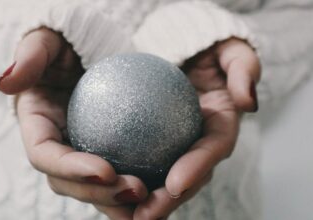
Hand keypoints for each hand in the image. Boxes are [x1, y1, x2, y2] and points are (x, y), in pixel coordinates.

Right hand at [0, 28, 147, 212]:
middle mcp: (56, 147)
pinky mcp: (104, 154)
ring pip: (94, 189)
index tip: (106, 170)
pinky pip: (118, 176)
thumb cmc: (68, 44)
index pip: (45, 156)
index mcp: (37, 126)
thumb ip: (31, 56)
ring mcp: (79, 154)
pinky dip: (136, 190)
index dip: (70, 169)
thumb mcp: (48, 40)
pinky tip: (163, 190)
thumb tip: (7, 83)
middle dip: (99, 194)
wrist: (90, 53)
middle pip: (69, 183)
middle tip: (136, 190)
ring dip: (119, 202)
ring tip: (151, 200)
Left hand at [128, 38, 260, 218]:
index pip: (213, 149)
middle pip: (188, 178)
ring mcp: (178, 147)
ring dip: (144, 201)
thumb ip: (243, 68)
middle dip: (168, 200)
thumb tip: (247, 102)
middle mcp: (200, 143)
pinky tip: (103, 187)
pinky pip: (140, 165)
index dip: (197, 167)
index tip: (175, 183)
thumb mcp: (231, 50)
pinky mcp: (156, 147)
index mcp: (222, 124)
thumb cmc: (208, 50)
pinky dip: (123, 178)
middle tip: (144, 215)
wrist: (185, 54)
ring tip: (123, 215)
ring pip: (162, 180)